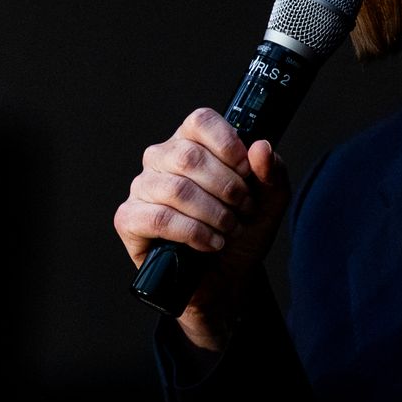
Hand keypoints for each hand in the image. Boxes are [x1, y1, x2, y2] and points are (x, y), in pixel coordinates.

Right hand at [114, 108, 291, 350]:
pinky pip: (159, 219)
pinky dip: (193, 233)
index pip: (200, 121)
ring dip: (213, 214)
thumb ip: (272, 172)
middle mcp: (161, 160)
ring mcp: (142, 188)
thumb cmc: (241, 233)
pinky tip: (210, 243)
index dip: (227, 143)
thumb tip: (261, 147)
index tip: (246, 169)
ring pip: (176, 189)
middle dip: (226, 187)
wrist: (226, 279)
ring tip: (229, 229)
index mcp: (191, 143)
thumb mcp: (270, 202)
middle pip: (188, 155)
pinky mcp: (129, 219)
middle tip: (243, 209)